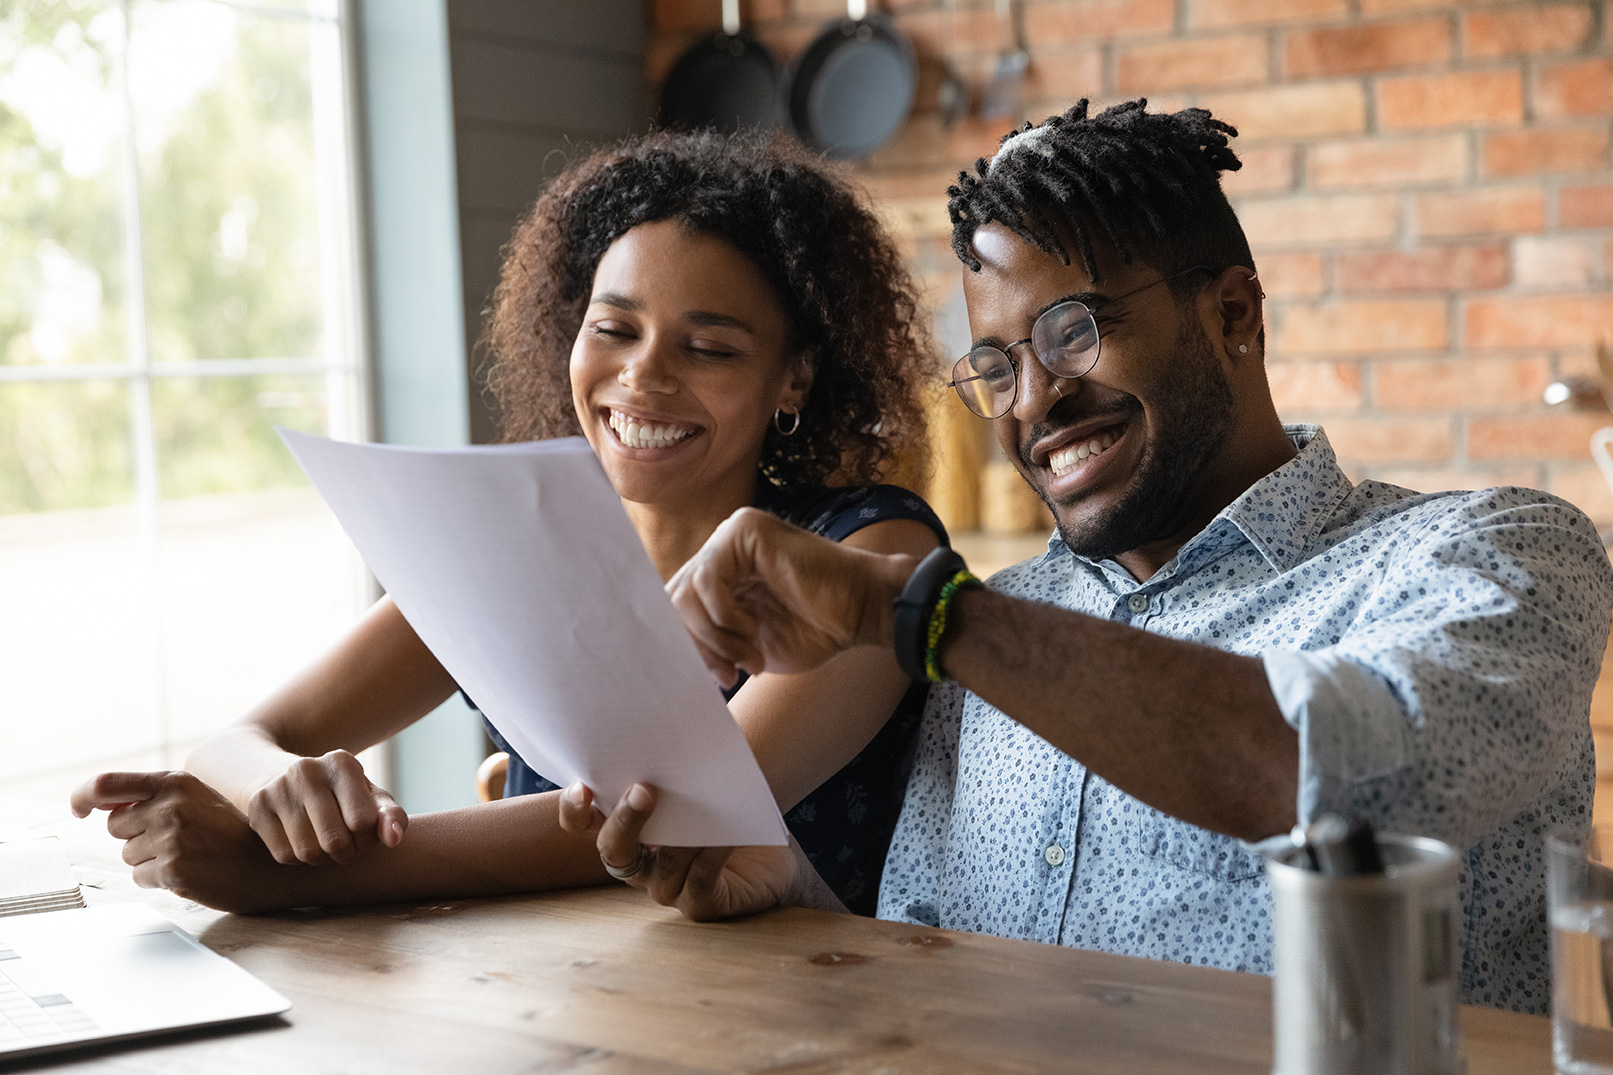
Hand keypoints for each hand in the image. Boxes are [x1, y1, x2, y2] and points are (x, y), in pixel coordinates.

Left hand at [69, 771, 292, 912]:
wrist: (269, 864)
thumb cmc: (232, 832)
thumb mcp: (197, 799)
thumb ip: (153, 796)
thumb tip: (98, 804)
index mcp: (175, 781)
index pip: (106, 784)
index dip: (82, 796)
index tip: (78, 810)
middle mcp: (169, 806)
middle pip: (116, 826)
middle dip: (137, 835)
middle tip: (176, 839)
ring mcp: (170, 838)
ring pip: (129, 855)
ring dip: (151, 860)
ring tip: (189, 855)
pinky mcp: (172, 869)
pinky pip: (141, 877)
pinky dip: (160, 879)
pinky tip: (190, 872)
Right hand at [246, 749, 406, 865]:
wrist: (284, 777)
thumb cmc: (341, 795)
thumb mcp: (371, 799)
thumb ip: (391, 816)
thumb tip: (394, 839)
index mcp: (342, 763)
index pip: (363, 821)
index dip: (368, 838)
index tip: (364, 833)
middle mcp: (307, 770)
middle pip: (334, 841)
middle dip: (346, 853)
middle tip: (346, 846)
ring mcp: (278, 787)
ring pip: (308, 852)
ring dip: (322, 859)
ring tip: (325, 844)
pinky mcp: (257, 807)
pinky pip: (284, 856)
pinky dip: (298, 859)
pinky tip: (302, 841)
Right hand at [557, 781, 812, 920]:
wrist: (771, 850)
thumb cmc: (726, 805)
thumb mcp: (698, 779)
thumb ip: (674, 762)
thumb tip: (667, 722)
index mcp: (626, 829)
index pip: (583, 825)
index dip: (574, 810)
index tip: (582, 786)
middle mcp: (639, 864)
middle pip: (613, 849)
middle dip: (624, 819)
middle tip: (644, 789)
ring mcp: (668, 888)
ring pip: (664, 865)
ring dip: (681, 835)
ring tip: (702, 806)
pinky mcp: (701, 905)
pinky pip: (701, 881)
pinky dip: (712, 856)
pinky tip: (726, 835)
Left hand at [667, 507, 917, 687]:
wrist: (862, 614)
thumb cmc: (815, 630)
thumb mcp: (747, 645)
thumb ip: (709, 641)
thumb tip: (664, 658)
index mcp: (721, 573)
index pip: (676, 607)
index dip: (686, 646)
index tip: (719, 678)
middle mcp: (722, 549)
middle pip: (673, 599)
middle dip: (697, 645)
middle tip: (728, 674)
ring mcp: (732, 535)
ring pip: (685, 591)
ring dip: (715, 637)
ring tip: (749, 657)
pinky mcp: (745, 530)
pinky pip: (708, 578)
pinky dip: (725, 616)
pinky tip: (753, 633)